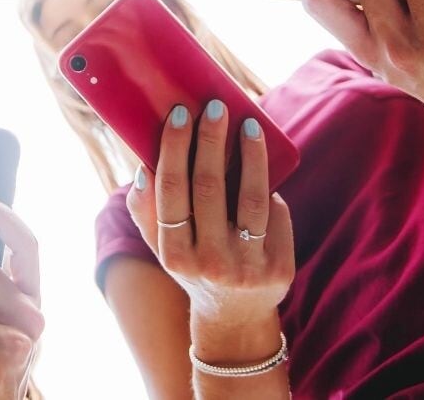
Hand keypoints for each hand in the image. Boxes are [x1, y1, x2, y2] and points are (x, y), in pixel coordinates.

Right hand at [127, 101, 293, 325]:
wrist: (235, 315)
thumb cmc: (194, 264)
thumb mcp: (162, 247)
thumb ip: (145, 211)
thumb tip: (143, 168)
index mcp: (174, 255)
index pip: (172, 192)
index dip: (175, 150)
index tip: (180, 114)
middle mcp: (209, 263)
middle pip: (210, 189)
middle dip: (212, 141)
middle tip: (215, 107)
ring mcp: (247, 267)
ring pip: (251, 198)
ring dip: (251, 155)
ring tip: (249, 124)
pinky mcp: (280, 268)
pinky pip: (275, 215)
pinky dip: (268, 186)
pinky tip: (264, 163)